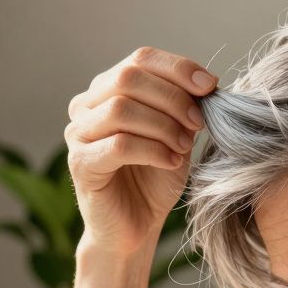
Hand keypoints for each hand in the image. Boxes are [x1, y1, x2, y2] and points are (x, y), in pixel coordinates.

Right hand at [65, 46, 216, 255]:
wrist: (135, 228)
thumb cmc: (154, 179)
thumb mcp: (176, 133)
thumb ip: (184, 105)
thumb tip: (206, 82)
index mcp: (107, 89)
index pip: (141, 59)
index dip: (178, 68)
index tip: (210, 87)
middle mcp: (85, 106)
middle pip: (129, 78)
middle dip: (172, 98)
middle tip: (197, 124)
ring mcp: (77, 134)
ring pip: (121, 109)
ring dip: (163, 125)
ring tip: (184, 146)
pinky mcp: (80, 164)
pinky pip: (119, 145)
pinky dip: (152, 150)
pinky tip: (170, 162)